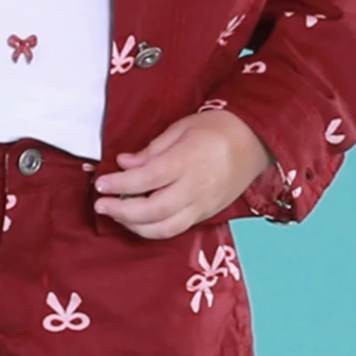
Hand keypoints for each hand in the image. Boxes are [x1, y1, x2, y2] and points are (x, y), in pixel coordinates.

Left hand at [92, 111, 273, 239]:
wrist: (255, 142)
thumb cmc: (216, 128)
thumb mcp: (182, 126)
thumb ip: (152, 149)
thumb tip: (124, 163)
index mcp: (188, 160)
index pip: (148, 179)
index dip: (120, 184)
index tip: (100, 183)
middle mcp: (196, 188)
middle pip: (154, 210)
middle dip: (122, 211)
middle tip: (100, 204)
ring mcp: (203, 206)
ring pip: (165, 228)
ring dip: (134, 226)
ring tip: (114, 214)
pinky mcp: (206, 215)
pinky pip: (176, 229)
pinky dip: (152, 230)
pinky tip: (137, 220)